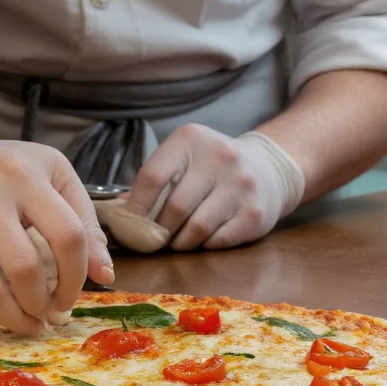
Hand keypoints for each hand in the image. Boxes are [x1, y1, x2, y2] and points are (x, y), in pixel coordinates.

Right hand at [0, 112, 114, 335]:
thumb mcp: (49, 177)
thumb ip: (83, 220)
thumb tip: (106, 274)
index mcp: (34, 170)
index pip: (70, 232)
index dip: (81, 271)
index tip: (80, 289)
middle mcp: (0, 186)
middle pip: (41, 258)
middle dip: (58, 294)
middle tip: (58, 309)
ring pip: (13, 276)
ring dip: (32, 308)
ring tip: (37, 317)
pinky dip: (5, 312)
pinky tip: (15, 317)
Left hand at [124, 124, 304, 250]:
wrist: (269, 168)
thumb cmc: (212, 167)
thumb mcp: (183, 160)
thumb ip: (152, 181)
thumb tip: (117, 212)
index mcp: (191, 139)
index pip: (153, 177)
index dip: (136, 208)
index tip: (129, 226)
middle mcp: (220, 157)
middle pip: (174, 208)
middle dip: (158, 231)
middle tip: (152, 240)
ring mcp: (242, 185)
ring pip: (196, 229)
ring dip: (179, 243)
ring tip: (176, 241)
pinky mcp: (255, 213)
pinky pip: (217, 241)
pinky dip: (203, 246)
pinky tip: (201, 239)